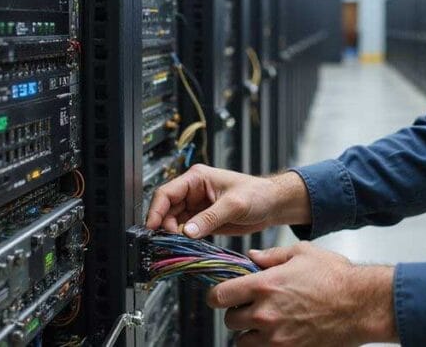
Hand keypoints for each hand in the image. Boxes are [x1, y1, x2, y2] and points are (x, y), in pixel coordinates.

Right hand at [144, 165, 309, 237]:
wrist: (272, 205)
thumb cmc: (258, 194)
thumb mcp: (235, 204)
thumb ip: (210, 217)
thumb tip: (188, 231)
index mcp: (197, 178)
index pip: (166, 193)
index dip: (156, 210)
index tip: (153, 228)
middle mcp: (193, 191)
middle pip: (166, 208)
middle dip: (163, 225)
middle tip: (166, 242)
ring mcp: (196, 206)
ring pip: (173, 221)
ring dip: (171, 234)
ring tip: (174, 247)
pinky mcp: (202, 220)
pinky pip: (185, 230)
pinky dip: (181, 239)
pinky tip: (183, 247)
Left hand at [208, 242, 396, 345]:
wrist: (360, 304)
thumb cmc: (335, 277)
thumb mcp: (302, 253)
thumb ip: (271, 255)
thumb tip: (252, 257)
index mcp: (264, 285)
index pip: (219, 296)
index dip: (217, 295)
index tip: (222, 294)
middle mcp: (265, 313)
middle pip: (229, 320)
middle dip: (236, 311)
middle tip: (250, 304)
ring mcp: (275, 336)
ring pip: (242, 340)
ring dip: (248, 331)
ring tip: (264, 320)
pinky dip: (264, 344)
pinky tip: (277, 332)